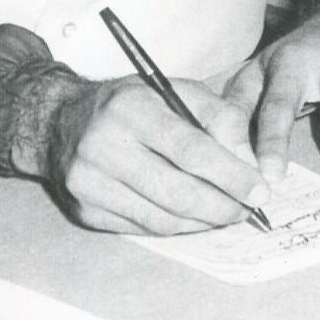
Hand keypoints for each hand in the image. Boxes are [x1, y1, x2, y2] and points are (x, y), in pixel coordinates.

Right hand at [45, 76, 269, 235]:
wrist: (59, 121)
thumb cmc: (131, 104)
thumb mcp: (176, 91)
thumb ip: (220, 118)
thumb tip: (251, 165)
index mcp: (130, 109)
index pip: (189, 150)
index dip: (230, 175)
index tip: (260, 190)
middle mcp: (103, 146)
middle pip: (176, 191)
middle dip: (222, 206)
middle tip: (248, 209)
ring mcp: (89, 184)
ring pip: (161, 218)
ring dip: (203, 221)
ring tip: (227, 213)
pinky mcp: (85, 211)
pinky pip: (143, 229)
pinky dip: (177, 227)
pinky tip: (194, 218)